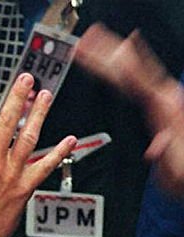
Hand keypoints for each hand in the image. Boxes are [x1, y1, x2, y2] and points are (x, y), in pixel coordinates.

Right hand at [0, 70, 75, 236]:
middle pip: (7, 120)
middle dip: (17, 95)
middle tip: (26, 78)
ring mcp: (11, 174)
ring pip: (29, 136)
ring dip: (39, 114)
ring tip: (45, 96)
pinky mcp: (25, 188)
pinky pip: (46, 166)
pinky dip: (59, 152)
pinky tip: (69, 139)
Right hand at [78, 25, 183, 198]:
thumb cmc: (183, 174)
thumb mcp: (173, 171)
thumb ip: (165, 155)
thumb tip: (156, 147)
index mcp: (163, 111)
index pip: (135, 81)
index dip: (117, 63)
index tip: (101, 49)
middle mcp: (164, 100)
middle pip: (129, 69)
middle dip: (106, 52)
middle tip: (86, 38)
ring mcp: (162, 100)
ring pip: (132, 69)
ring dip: (111, 52)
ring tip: (93, 38)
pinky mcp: (159, 104)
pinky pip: (138, 76)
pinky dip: (126, 62)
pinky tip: (121, 51)